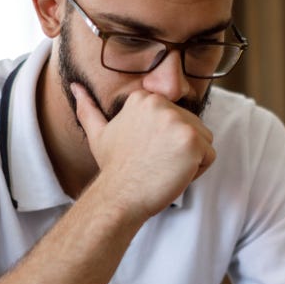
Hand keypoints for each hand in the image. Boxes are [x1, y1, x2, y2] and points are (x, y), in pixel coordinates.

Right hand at [72, 83, 215, 218]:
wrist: (119, 196)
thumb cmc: (113, 168)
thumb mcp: (98, 133)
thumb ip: (88, 108)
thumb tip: (75, 87)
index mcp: (145, 98)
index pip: (176, 117)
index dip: (164, 141)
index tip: (146, 153)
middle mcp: (163, 104)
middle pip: (192, 127)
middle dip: (178, 150)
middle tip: (154, 164)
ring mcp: (179, 122)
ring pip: (203, 140)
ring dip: (189, 160)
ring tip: (163, 169)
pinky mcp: (193, 141)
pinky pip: (209, 156)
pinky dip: (197, 172)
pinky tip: (172, 175)